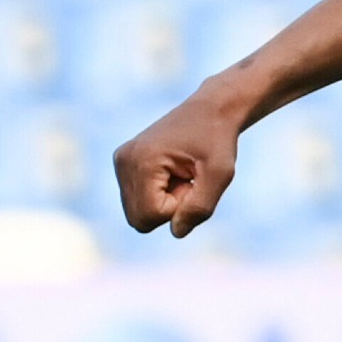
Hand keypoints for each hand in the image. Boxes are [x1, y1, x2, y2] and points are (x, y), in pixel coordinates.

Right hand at [113, 95, 240, 237]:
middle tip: (189, 179)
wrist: (212, 109)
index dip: (179, 207)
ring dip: (165, 201)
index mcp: (141, 161)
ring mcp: (121, 162)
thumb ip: (200, 207)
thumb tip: (176, 232)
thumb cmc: (219, 139)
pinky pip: (138, 200)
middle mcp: (123, 161)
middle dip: (170, 207)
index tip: (194, 181)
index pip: (150, 216)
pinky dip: (159, 193)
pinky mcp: (124, 163)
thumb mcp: (220, 173)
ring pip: (138, 212)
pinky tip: (174, 171)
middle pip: (139, 219)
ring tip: (182, 174)